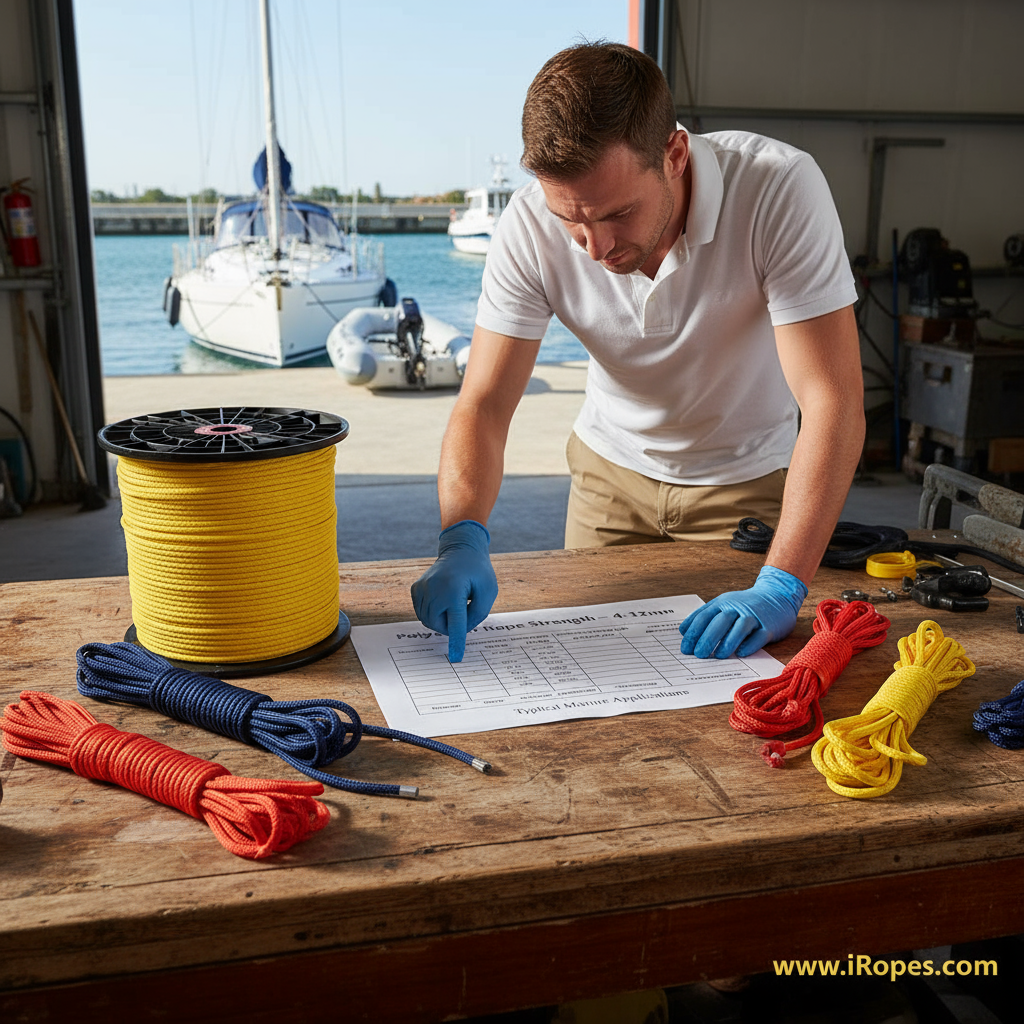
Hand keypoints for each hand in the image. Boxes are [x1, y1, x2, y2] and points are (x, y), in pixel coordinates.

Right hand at [411, 520, 497, 662]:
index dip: (457, 642)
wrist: (461, 549)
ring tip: (454, 601)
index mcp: (454, 590)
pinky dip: (433, 612)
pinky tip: (443, 599)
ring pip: (429, 621)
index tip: (455, 658)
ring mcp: (422, 588)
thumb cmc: (478, 571)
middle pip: (440, 625)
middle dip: (452, 625)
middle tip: (463, 610)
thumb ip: (477, 614)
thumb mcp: (488, 591)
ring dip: (443, 619)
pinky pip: (423, 612)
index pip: (455, 623)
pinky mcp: (416, 589)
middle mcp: (434, 589)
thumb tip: (460, 630)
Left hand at [679, 565, 806, 658]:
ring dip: (728, 642)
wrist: (778, 595)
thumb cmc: (745, 606)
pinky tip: (741, 653)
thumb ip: (705, 616)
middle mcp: (737, 608)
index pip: (704, 617)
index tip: (685, 648)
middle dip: (707, 639)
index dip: (693, 633)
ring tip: (719, 656)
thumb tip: (684, 632)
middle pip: (720, 622)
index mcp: (723, 603)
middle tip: (699, 654)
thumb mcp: (724, 605)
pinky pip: (759, 636)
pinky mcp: (770, 626)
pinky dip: (750, 644)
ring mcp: (754, 616)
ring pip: (740, 628)